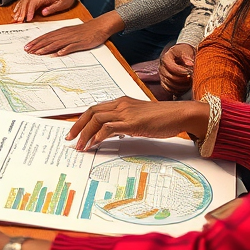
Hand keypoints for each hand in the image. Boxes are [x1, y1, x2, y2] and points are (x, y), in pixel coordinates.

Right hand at [12, 0, 81, 22]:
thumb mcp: (62, 4)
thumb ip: (52, 8)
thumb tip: (43, 12)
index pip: (33, 4)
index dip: (29, 12)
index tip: (27, 20)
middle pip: (26, 3)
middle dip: (21, 12)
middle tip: (17, 22)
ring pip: (24, 2)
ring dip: (18, 10)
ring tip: (15, 19)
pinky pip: (25, 2)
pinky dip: (19, 7)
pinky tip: (16, 12)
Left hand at [23, 11, 118, 55]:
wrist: (99, 26)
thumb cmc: (85, 31)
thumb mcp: (71, 34)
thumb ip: (61, 40)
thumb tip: (52, 49)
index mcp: (62, 31)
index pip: (46, 36)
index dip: (36, 41)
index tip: (27, 46)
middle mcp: (65, 34)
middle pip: (48, 40)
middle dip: (37, 45)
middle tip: (27, 51)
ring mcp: (72, 38)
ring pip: (57, 43)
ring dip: (46, 48)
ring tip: (37, 53)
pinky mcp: (80, 43)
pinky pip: (71, 47)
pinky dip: (64, 50)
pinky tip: (58, 53)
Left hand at [66, 96, 209, 150]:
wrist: (179, 114)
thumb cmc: (162, 118)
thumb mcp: (138, 119)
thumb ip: (124, 124)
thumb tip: (110, 134)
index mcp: (121, 102)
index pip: (95, 109)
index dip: (82, 120)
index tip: (74, 132)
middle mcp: (120, 104)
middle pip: (91, 112)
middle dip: (77, 126)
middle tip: (70, 139)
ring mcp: (126, 112)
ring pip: (97, 119)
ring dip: (85, 133)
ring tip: (80, 146)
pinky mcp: (132, 122)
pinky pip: (109, 127)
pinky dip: (98, 136)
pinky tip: (94, 144)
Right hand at [158, 43, 195, 94]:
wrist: (182, 55)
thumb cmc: (184, 52)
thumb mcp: (187, 50)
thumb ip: (187, 56)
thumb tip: (190, 63)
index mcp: (166, 58)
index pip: (170, 67)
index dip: (180, 71)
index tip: (189, 72)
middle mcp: (162, 67)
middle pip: (170, 77)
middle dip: (182, 80)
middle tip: (191, 78)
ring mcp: (162, 76)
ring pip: (169, 85)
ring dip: (181, 86)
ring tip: (190, 82)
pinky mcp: (165, 83)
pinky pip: (170, 90)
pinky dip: (178, 90)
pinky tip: (186, 86)